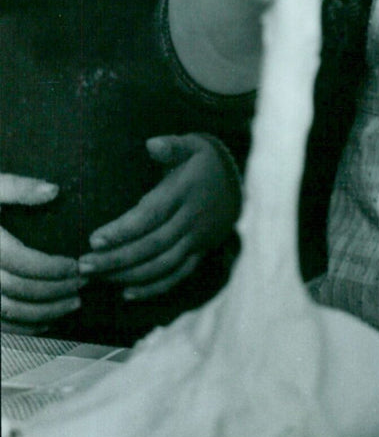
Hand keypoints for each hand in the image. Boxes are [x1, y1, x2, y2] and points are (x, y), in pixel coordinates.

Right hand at [0, 174, 82, 331]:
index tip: (76, 265)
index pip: (23, 262)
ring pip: (9, 312)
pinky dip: (23, 328)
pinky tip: (46, 322)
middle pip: (19, 290)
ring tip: (74, 303)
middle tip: (83, 283)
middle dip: (56, 290)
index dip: (53, 267)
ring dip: (45, 312)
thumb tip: (53, 190)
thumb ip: (18, 187)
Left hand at [79, 135, 240, 300]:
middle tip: (84, 265)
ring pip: (163, 264)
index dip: (124, 230)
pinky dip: (154, 288)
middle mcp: (191, 219)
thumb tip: (151, 144)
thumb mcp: (191, 146)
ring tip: (98, 278)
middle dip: (117, 259)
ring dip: (129, 275)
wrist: (236, 184)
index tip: (94, 240)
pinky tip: (127, 293)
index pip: (152, 215)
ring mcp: (197, 239)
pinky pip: (178, 275)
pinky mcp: (200, 253)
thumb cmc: (203, 163)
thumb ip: (171, 146)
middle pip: (153, 245)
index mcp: (184, 192)